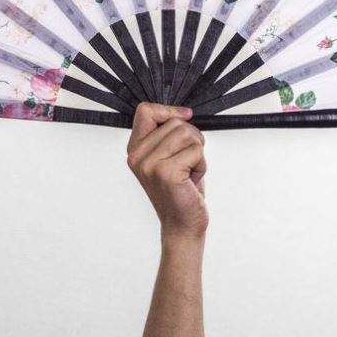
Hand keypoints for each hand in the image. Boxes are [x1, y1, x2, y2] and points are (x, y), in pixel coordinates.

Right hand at [127, 103, 207, 239]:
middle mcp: (137, 156)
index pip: (145, 110)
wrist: (182, 225)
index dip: (169, 110)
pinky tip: (191, 181)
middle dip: (191, 139)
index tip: (185, 116)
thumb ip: (168, 134)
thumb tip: (184, 112)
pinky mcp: (166, 172)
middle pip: (175, 122)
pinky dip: (201, 165)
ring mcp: (149, 164)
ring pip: (188, 134)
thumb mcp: (169, 156)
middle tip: (186, 163)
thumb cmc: (181, 190)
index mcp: (134, 149)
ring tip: (188, 172)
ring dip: (197, 153)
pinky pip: (196, 150)